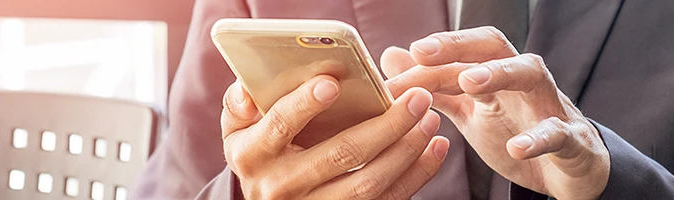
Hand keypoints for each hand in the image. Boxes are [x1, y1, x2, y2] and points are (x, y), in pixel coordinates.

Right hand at [220, 75, 449, 198]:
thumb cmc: (260, 152)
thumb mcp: (238, 130)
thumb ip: (239, 104)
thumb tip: (250, 89)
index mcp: (254, 155)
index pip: (281, 125)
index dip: (306, 103)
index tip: (333, 82)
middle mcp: (282, 186)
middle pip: (341, 154)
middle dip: (384, 124)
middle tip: (416, 96)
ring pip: (368, 183)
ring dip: (406, 150)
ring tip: (430, 118)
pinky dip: (417, 175)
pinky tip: (435, 148)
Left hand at [382, 27, 609, 199]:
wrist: (569, 168)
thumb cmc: (518, 130)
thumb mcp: (470, 110)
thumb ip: (435, 86)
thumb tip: (391, 56)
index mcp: (495, 74)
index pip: (461, 52)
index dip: (430, 56)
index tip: (399, 60)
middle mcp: (522, 80)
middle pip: (495, 46)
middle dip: (459, 44)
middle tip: (423, 52)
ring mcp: (549, 105)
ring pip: (531, 74)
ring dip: (501, 73)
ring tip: (470, 81)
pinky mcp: (571, 138)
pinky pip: (558, 132)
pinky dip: (539, 138)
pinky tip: (516, 147)